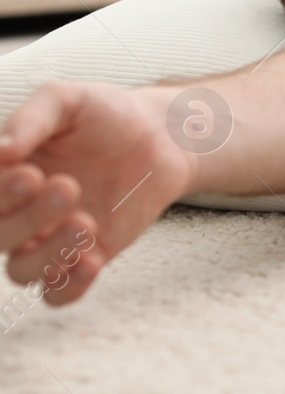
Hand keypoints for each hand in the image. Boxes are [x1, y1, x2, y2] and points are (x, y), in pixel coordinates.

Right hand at [0, 81, 194, 304]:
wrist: (159, 136)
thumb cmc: (104, 114)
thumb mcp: (67, 100)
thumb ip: (32, 118)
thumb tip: (1, 150)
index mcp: (2, 177)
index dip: (0, 194)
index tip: (31, 173)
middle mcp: (15, 214)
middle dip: (27, 218)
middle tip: (68, 186)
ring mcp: (47, 241)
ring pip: (23, 271)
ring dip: (49, 254)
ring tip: (85, 223)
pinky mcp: (83, 257)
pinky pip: (60, 292)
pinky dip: (70, 286)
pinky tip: (93, 261)